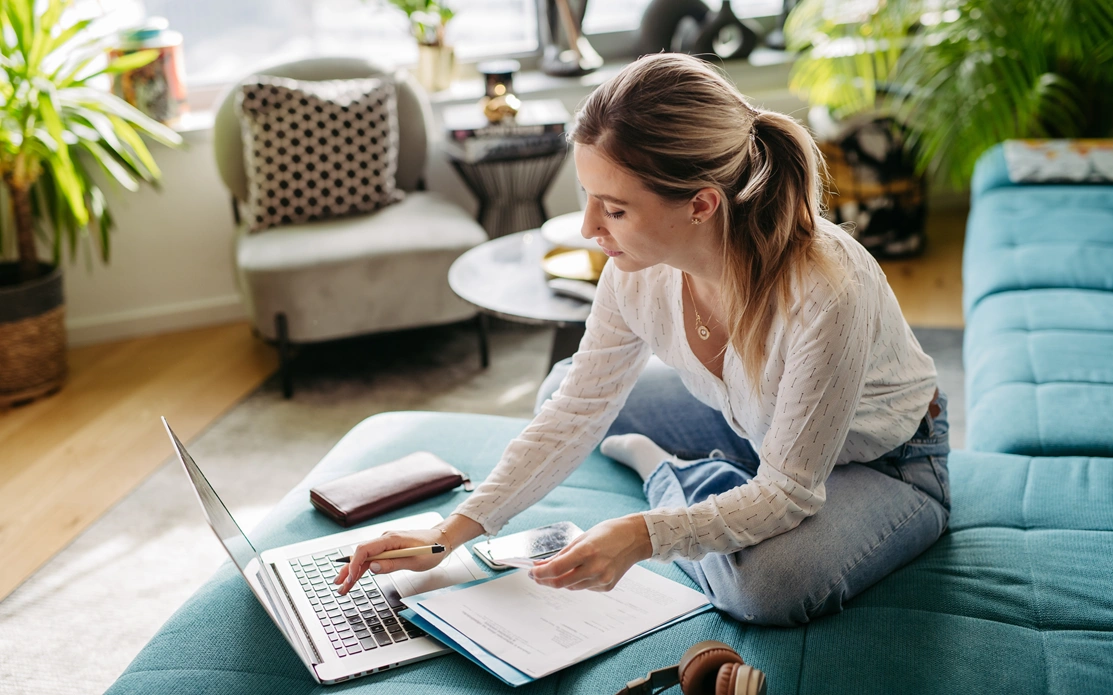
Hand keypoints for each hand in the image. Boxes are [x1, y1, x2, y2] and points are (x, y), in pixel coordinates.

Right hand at [332, 514, 483, 594]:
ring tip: (343, 586)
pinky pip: (372, 558)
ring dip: (353, 571)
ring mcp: (386, 543)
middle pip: (361, 554)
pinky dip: (363, 568)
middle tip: (340, 586)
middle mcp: (385, 538)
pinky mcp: (388, 548)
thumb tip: (373, 568)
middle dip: (349, 570)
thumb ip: (393, 564)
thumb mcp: (415, 560)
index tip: (350, 579)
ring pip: (365, 557)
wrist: (442, 540)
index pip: (365, 549)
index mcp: (391, 539)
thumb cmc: (432, 549)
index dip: (355, 564)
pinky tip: (355, 577)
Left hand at [527, 515, 652, 591]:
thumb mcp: (582, 538)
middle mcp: (595, 568)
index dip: (540, 573)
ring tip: (560, 570)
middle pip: (561, 583)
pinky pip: (585, 587)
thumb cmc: (609, 533)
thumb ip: (562, 554)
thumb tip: (543, 566)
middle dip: (545, 581)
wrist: (635, 538)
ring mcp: (602, 579)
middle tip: (537, 576)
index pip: (556, 569)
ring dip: (561, 580)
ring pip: (571, 587)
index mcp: (587, 552)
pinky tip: (584, 570)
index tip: (532, 572)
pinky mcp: (607, 586)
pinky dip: (578, 581)